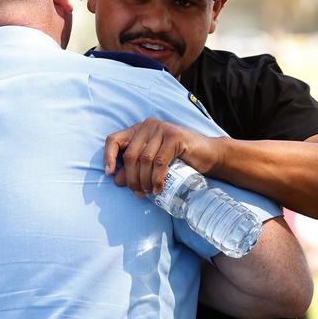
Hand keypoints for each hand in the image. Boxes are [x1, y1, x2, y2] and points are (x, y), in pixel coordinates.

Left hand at [104, 118, 221, 195]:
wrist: (209, 155)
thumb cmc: (180, 159)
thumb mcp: (153, 164)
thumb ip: (134, 169)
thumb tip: (116, 180)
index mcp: (139, 130)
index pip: (114, 139)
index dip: (108, 156)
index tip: (110, 174)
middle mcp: (148, 125)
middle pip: (129, 155)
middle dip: (132, 178)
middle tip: (138, 193)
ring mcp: (162, 129)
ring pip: (144, 160)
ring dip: (144, 180)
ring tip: (148, 192)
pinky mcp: (175, 137)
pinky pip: (160, 161)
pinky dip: (157, 178)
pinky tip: (158, 188)